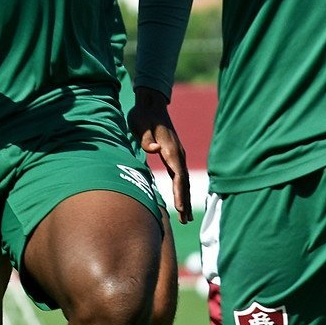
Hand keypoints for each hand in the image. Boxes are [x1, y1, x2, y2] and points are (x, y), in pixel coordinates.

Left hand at [127, 88, 190, 222]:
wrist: (151, 104)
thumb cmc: (143, 115)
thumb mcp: (139, 123)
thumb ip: (146, 138)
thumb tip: (155, 149)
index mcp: (170, 148)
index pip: (178, 175)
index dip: (179, 192)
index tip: (180, 208)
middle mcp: (177, 153)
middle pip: (184, 181)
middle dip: (185, 200)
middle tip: (185, 220)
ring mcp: (177, 154)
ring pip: (184, 180)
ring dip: (185, 198)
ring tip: (185, 218)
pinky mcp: (174, 155)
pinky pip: (180, 176)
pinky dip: (182, 189)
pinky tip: (180, 199)